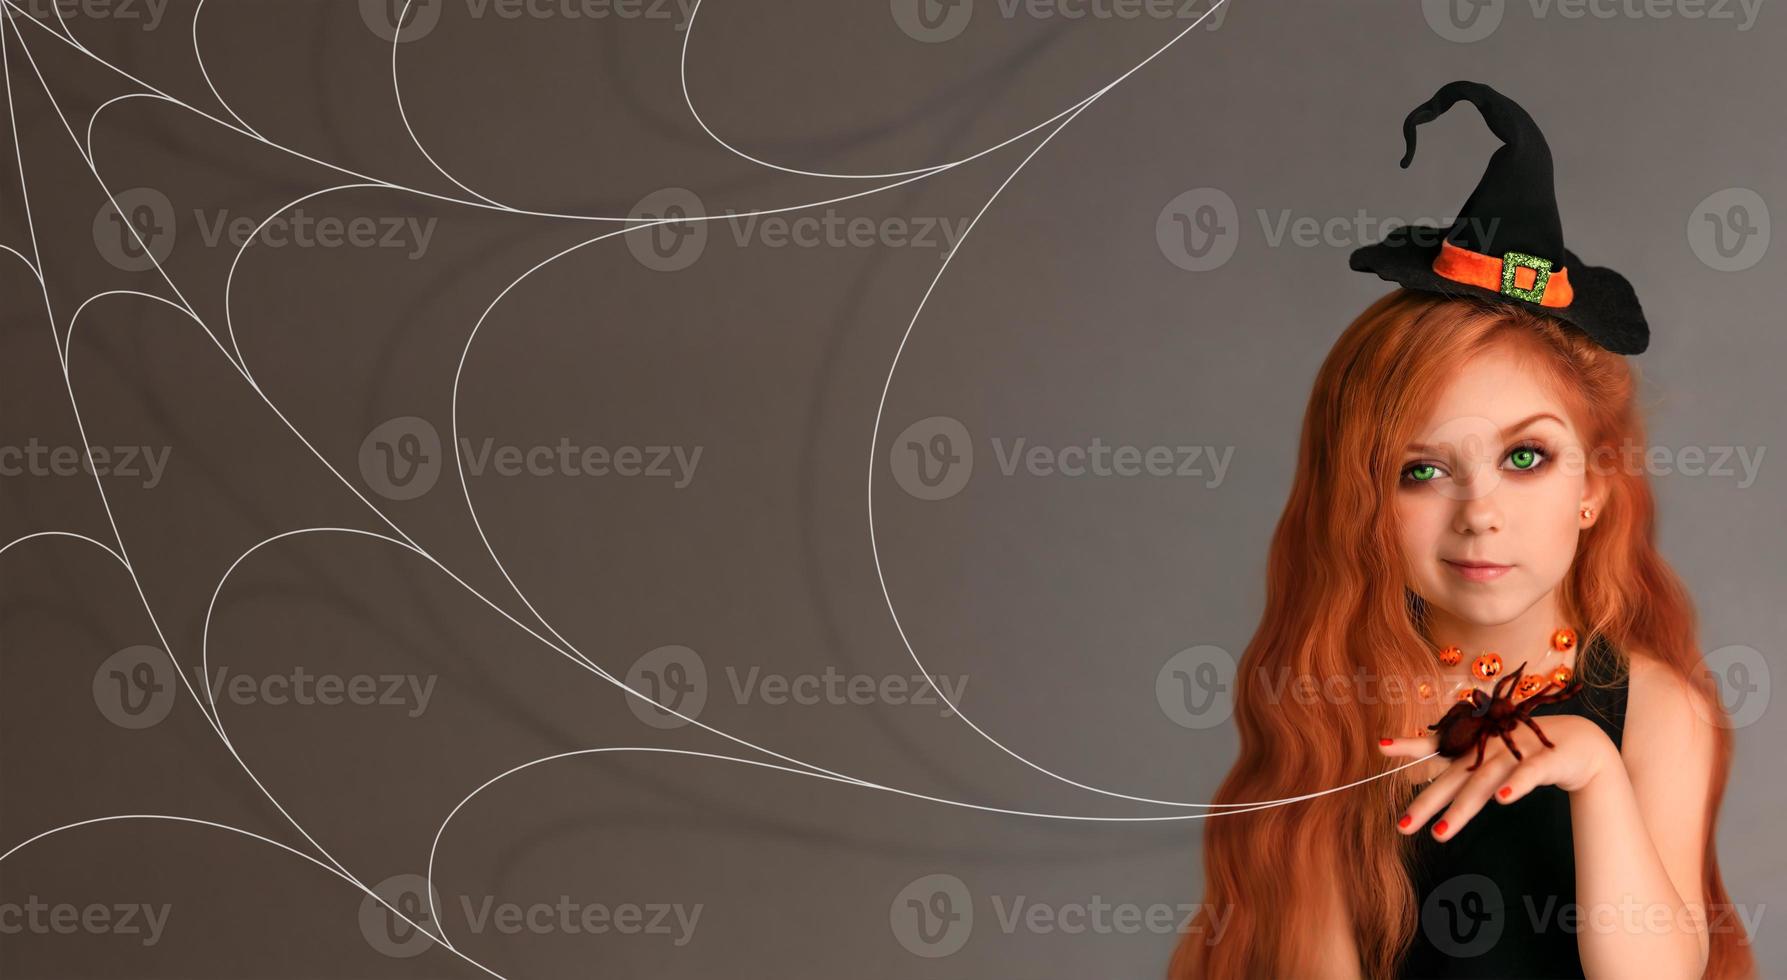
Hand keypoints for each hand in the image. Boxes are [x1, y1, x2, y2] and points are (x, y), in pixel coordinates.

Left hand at [1377, 713, 1619, 841]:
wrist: (1579, 742)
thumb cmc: (1526, 748)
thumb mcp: (1489, 756)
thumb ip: (1459, 766)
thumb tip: (1427, 784)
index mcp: (1475, 748)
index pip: (1436, 747)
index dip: (1409, 746)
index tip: (1381, 747)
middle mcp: (1489, 750)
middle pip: (1452, 779)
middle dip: (1426, 803)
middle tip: (1402, 827)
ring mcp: (1515, 754)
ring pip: (1483, 782)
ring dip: (1461, 808)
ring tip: (1440, 834)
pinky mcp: (1544, 761)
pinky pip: (1527, 774)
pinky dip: (1515, 786)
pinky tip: (1502, 801)